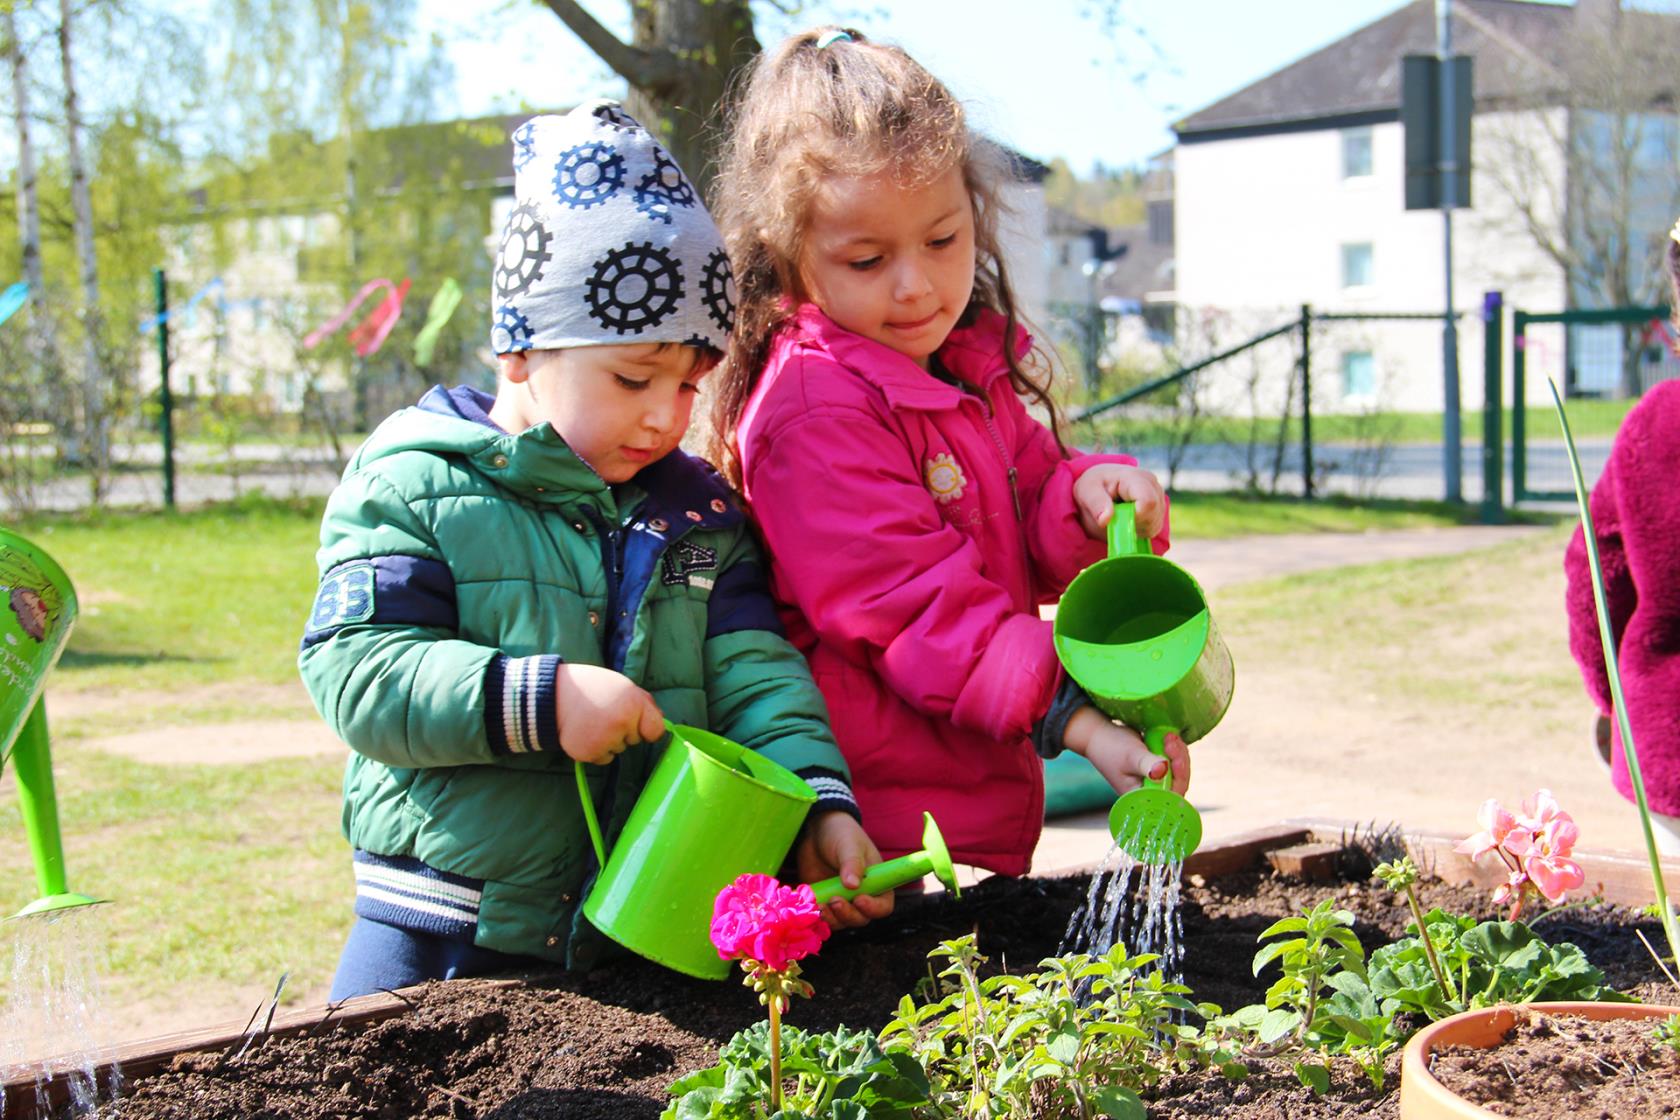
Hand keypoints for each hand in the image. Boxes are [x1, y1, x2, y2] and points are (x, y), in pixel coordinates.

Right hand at [554, 663, 663, 764]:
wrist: (554, 695)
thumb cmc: (592, 688)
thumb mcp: (622, 686)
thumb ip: (644, 703)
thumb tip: (661, 722)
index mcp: (634, 703)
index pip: (656, 730)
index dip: (647, 729)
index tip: (639, 725)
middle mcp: (622, 722)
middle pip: (635, 740)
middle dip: (624, 731)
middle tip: (605, 715)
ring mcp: (606, 739)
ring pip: (619, 750)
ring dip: (609, 741)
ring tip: (593, 722)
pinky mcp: (590, 753)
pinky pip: (604, 759)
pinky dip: (597, 750)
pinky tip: (586, 734)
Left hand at [794, 810, 895, 929]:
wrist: (817, 830)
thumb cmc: (841, 833)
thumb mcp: (849, 844)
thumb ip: (852, 864)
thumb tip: (853, 885)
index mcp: (876, 883)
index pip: (883, 906)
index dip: (873, 908)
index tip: (859, 899)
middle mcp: (861, 896)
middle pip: (861, 919)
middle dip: (848, 914)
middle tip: (834, 900)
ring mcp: (841, 901)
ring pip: (840, 922)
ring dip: (831, 918)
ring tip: (819, 905)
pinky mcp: (823, 902)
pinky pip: (822, 917)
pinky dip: (816, 915)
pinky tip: (808, 906)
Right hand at [1061, 706, 1189, 796]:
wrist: (1099, 734)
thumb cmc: (1111, 747)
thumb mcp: (1130, 755)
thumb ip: (1147, 764)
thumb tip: (1163, 770)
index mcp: (1142, 797)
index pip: (1171, 797)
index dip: (1179, 778)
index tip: (1174, 758)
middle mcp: (1150, 792)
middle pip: (1178, 783)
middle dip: (1179, 761)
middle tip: (1170, 742)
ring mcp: (1154, 780)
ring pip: (1179, 771)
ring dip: (1178, 753)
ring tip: (1168, 737)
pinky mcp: (1157, 768)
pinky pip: (1174, 762)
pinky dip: (1174, 750)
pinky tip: (1168, 738)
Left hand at [1072, 464, 1165, 543]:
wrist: (1099, 485)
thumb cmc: (1092, 487)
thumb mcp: (1086, 491)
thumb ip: (1096, 503)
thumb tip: (1105, 519)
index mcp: (1135, 477)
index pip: (1148, 502)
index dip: (1134, 517)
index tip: (1117, 518)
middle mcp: (1152, 484)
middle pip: (1152, 517)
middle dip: (1132, 524)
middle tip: (1114, 516)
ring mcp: (1159, 496)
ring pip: (1154, 525)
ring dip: (1134, 528)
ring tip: (1119, 515)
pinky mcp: (1159, 508)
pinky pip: (1153, 528)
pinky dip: (1138, 529)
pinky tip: (1127, 518)